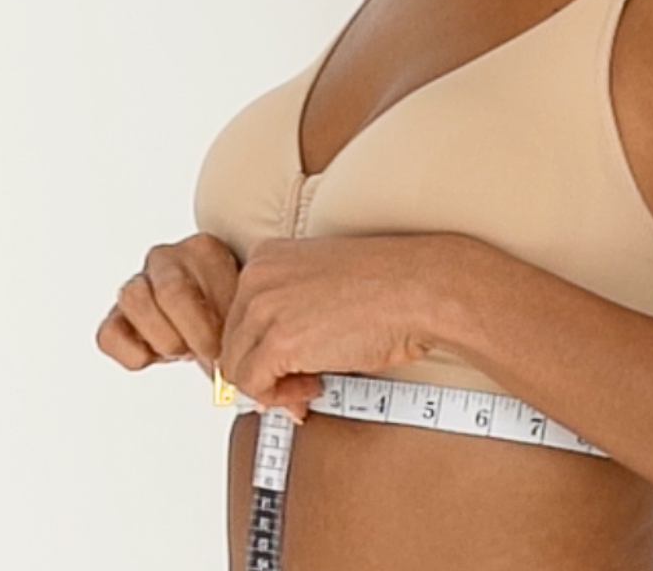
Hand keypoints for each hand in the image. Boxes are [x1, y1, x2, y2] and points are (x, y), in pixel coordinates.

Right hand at [96, 232, 239, 377]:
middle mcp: (166, 258)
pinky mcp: (116, 316)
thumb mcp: (244, 307)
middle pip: (171, 290)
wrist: (215, 324)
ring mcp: (138, 284)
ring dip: (164, 338)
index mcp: (204, 249)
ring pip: (135, 301)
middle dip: (193, 332)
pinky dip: (132, 353)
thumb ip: (243, 313)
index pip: (209, 273)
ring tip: (184, 351)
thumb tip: (239, 345)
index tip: (227, 343)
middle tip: (209, 351)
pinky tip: (156, 356)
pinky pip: (109, 335)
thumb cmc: (231, 313)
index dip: (213, 321)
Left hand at [219, 234, 444, 418]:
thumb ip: (288, 309)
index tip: (291, 361)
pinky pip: (253, 386)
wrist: (420, 288)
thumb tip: (266, 360)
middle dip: (266, 371)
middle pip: (232, 343)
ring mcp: (264, 306)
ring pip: (236, 368)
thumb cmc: (388, 286)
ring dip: (272, 387)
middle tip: (304, 383)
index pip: (238, 316)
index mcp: (268, 255)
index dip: (262, 347)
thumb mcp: (322, 284)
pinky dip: (279, 398)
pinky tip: (313, 388)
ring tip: (311, 385)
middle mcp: (258, 276)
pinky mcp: (278, 341)